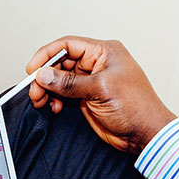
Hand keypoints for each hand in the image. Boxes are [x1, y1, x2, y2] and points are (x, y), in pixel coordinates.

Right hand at [27, 36, 177, 154]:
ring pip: (60, 80)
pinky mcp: (87, 97)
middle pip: (61, 63)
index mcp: (104, 52)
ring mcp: (91, 81)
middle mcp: (96, 64)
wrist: (145, 134)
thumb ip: (69, 83)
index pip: (68, 45)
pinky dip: (55, 100)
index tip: (32, 69)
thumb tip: (44, 75)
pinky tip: (54, 107)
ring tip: (41, 101)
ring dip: (48, 90)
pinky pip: (64, 94)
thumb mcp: (100, 89)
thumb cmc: (136, 107)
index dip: (47, 55)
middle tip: (35, 90)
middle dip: (45, 77)